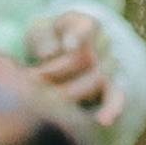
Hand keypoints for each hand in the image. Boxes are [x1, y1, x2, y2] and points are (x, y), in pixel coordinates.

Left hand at [27, 10, 122, 127]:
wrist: (55, 54)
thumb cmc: (46, 40)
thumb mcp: (39, 31)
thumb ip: (43, 37)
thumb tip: (49, 54)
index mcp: (85, 24)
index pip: (85, 28)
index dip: (78, 37)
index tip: (68, 46)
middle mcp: (102, 43)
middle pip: (84, 59)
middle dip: (55, 71)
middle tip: (29, 77)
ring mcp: (108, 66)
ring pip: (94, 81)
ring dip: (67, 91)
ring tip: (41, 96)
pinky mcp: (109, 88)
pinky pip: (115, 97)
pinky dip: (111, 108)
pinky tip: (104, 120)